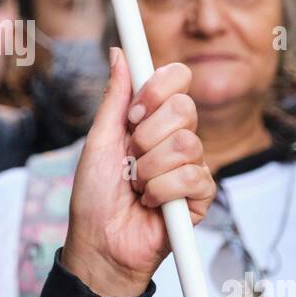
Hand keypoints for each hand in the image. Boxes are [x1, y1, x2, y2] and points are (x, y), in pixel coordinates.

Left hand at [62, 48, 215, 296]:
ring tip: (136, 186)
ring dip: (149, 170)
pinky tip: (151, 203)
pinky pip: (192, 177)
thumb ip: (115, 98)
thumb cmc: (94, 196)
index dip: (158, 89)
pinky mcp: (201, 196)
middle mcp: (175, 137)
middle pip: (185, 108)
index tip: (135, 112)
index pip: (177, 80)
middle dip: (147, 136)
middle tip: (130, 158)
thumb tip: (118, 53)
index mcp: (152, 119)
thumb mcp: (99, 141)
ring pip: (186, 145)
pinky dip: (161, 192)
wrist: (100, 243)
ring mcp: (191, 166)